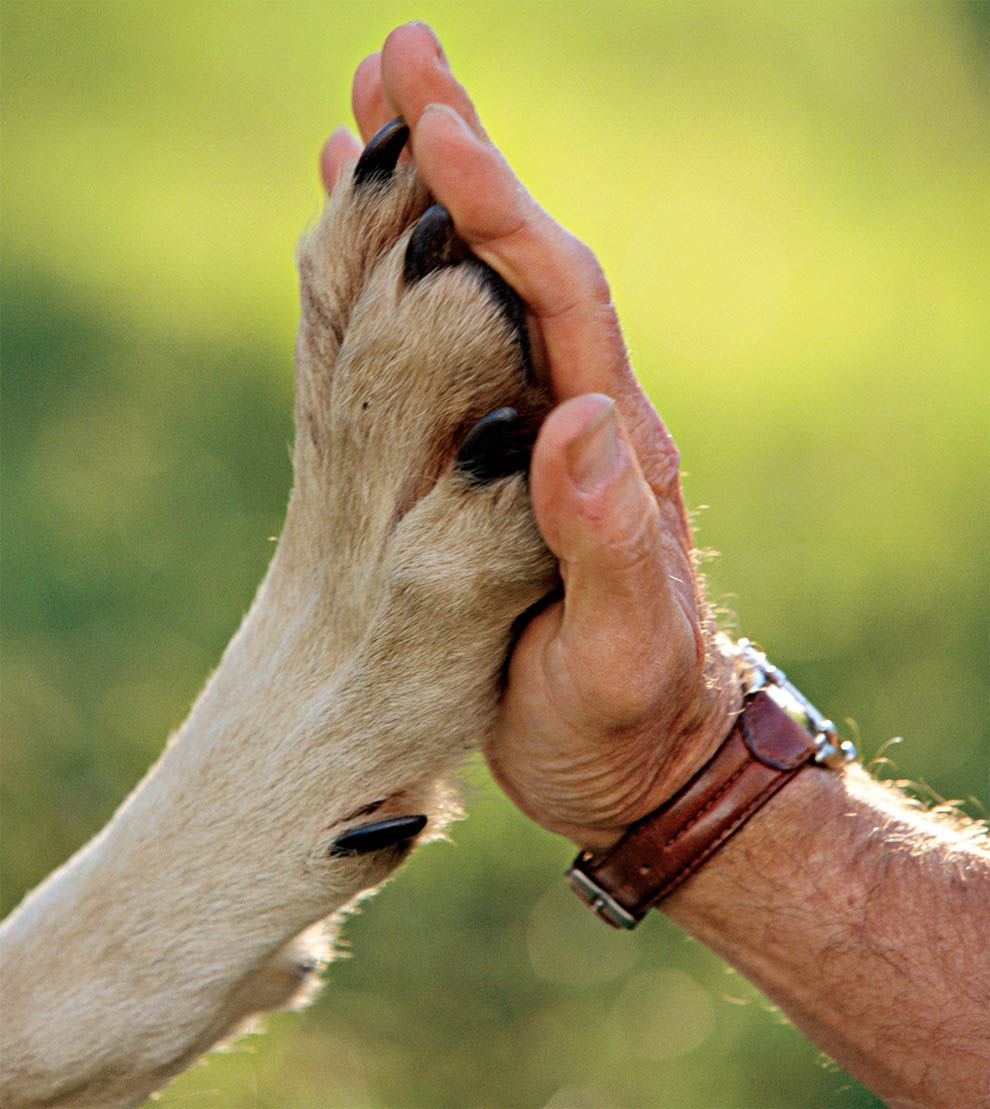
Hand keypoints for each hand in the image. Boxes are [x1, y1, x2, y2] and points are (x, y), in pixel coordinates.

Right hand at [323, 23, 740, 851]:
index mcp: (612, 451)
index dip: (499, 213)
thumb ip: (609, 545)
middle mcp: (582, 423)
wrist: (643, 762)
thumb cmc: (628, 721)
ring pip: (489, 297)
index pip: (559, 301)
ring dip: (434, 204)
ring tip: (372, 115)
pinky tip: (377, 254)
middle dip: (463, 161)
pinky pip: (462, 358)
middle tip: (395, 59)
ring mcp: (545, 443)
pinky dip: (416, 292)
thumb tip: (579, 421)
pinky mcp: (511, 473)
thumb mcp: (623, 652)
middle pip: (526, 264)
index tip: (438, 127)